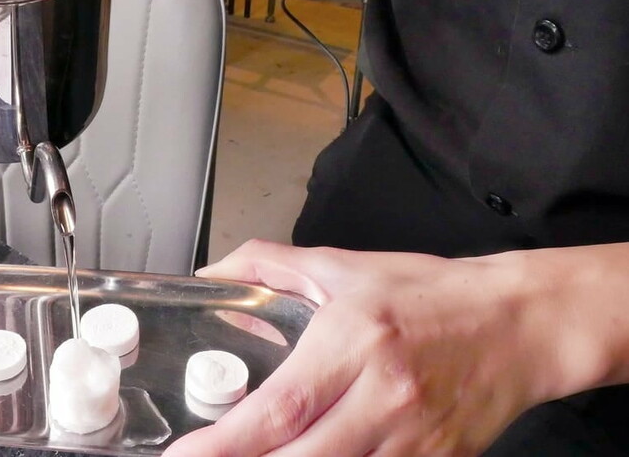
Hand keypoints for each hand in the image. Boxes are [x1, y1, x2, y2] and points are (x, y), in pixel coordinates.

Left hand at [166, 240, 560, 456]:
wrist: (516, 323)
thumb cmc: (429, 294)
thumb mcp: (344, 266)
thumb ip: (269, 264)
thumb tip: (213, 274)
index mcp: (355, 338)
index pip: (281, 405)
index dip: (226, 442)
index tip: (186, 454)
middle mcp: (385, 394)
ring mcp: (414, 438)